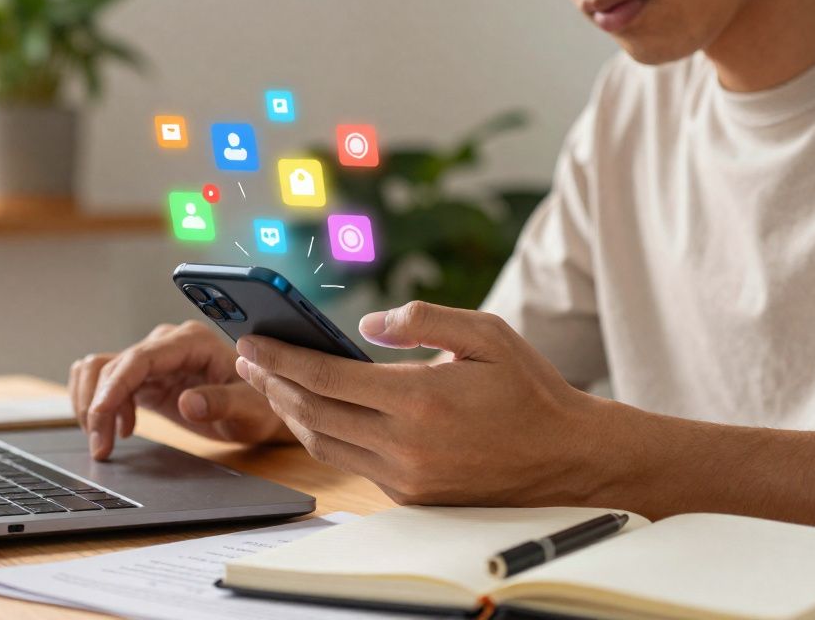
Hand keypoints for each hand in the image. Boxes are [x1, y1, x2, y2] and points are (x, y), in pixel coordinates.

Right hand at [69, 321, 292, 459]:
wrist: (261, 408)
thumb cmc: (259, 405)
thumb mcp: (248, 409)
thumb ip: (221, 402)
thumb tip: (188, 403)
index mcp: (192, 342)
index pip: (140, 358)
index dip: (114, 385)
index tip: (99, 414)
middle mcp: (167, 344)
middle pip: (112, 365)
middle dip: (98, 406)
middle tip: (101, 448)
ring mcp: (153, 359)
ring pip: (100, 369)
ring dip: (93, 404)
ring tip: (104, 442)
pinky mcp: (146, 377)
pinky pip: (106, 380)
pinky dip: (101, 404)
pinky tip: (119, 431)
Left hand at [234, 301, 611, 505]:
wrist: (566, 459)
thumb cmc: (528, 390)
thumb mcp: (486, 334)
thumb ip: (423, 319)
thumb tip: (365, 326)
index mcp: (419, 399)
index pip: (325, 377)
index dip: (281, 357)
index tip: (252, 340)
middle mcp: (405, 444)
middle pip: (312, 412)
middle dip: (273, 382)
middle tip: (248, 358)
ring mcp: (405, 476)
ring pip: (324, 443)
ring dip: (290, 411)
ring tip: (271, 382)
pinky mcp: (411, 495)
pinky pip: (351, 463)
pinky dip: (324, 435)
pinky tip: (314, 412)